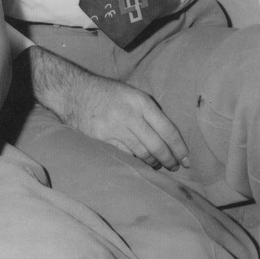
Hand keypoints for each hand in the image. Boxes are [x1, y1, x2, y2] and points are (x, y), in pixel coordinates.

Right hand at [68, 75, 189, 170]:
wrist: (73, 91)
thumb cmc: (106, 92)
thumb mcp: (131, 94)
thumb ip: (148, 111)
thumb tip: (168, 137)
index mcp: (140, 102)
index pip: (167, 129)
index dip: (179, 148)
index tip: (186, 159)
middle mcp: (129, 115)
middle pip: (157, 145)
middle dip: (169, 160)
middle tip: (174, 167)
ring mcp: (114, 128)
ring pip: (141, 153)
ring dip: (153, 163)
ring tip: (158, 165)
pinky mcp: (101, 139)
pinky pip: (124, 156)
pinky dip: (135, 161)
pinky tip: (139, 164)